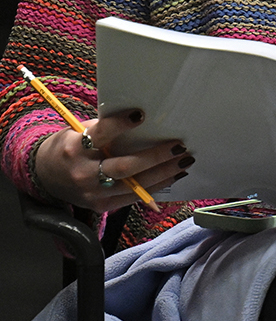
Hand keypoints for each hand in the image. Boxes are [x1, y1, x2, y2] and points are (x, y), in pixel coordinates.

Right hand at [34, 112, 191, 213]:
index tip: (141, 115)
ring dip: (163, 173)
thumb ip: (104, 129)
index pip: (99, 135)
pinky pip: (133, 197)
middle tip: (179, 146)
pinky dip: (156, 186)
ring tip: (184, 161)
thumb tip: (143, 119)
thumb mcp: (78, 132)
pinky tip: (173, 176)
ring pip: (133, 185)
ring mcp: (92, 193)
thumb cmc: (70, 147)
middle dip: (156, 156)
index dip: (120, 125)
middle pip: (124, 166)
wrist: (45, 176)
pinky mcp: (101, 206)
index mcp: (74, 148)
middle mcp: (82, 172)